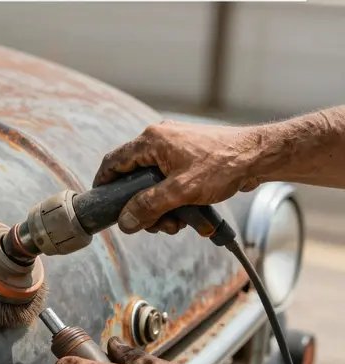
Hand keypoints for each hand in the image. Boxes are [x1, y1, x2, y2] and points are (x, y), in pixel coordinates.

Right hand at [94, 120, 263, 233]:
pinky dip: (173, 197)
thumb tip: (125, 222)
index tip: (103, 204)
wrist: (261, 155)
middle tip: (154, 224)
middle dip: (142, 205)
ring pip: (153, 181)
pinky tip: (187, 211)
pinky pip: (169, 179)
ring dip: (160, 205)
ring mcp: (175, 146)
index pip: (114, 162)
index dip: (104, 184)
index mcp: (152, 141)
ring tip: (177, 222)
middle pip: (134, 177)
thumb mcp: (181, 191)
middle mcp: (159, 139)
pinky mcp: (189, 155)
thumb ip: (149, 206)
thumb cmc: (224, 165)